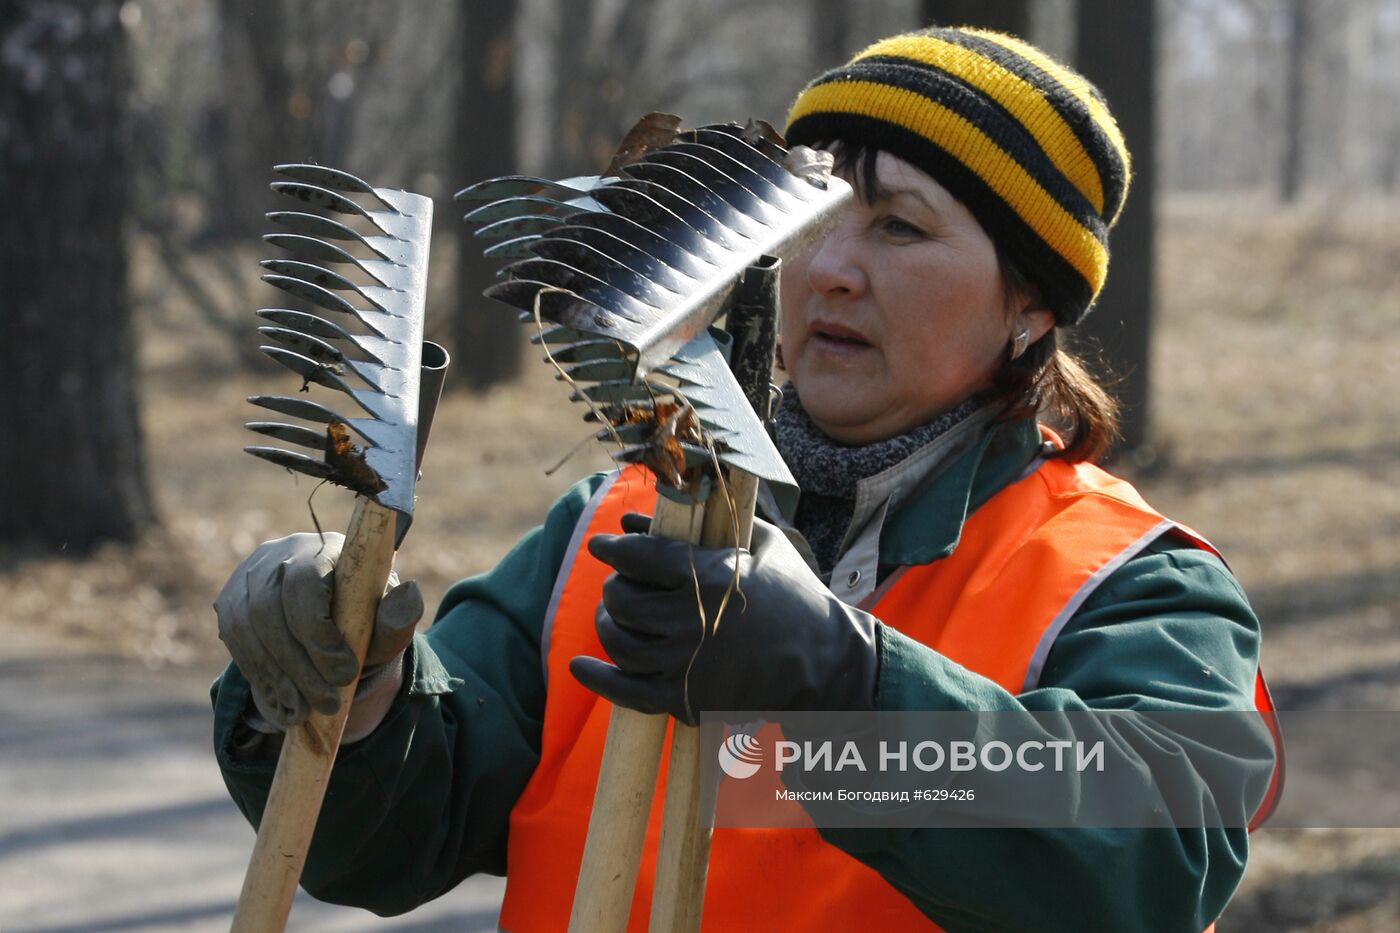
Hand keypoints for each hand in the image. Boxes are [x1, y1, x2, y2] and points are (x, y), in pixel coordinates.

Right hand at [214, 532, 422, 730]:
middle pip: (270, 610)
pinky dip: (260, 675)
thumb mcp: (386, 622)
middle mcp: (279, 555)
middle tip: (328, 703)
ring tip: (305, 710)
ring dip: (277, 676)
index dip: (318, 632)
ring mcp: (249, 577)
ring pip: (247, 628)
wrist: (333, 623)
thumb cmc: (364, 619)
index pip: (304, 583)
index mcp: (324, 548)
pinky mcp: (231, 604)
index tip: (346, 673)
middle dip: (300, 665)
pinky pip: (236, 642)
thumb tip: (409, 591)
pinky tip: (283, 701)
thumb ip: (397, 615)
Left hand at [569, 513, 878, 723]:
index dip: (613, 548)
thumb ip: (701, 523)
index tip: (602, 546)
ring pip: (618, 640)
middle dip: (614, 587)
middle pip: (621, 598)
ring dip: (608, 624)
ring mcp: (687, 664)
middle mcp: (693, 620)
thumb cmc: (795, 595)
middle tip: (620, 584)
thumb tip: (636, 515)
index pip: (639, 556)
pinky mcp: (686, 701)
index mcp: (711, 576)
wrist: (827, 664)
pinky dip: (596, 676)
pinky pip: (624, 690)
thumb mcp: (760, 545)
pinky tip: (580, 665)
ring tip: (614, 616)